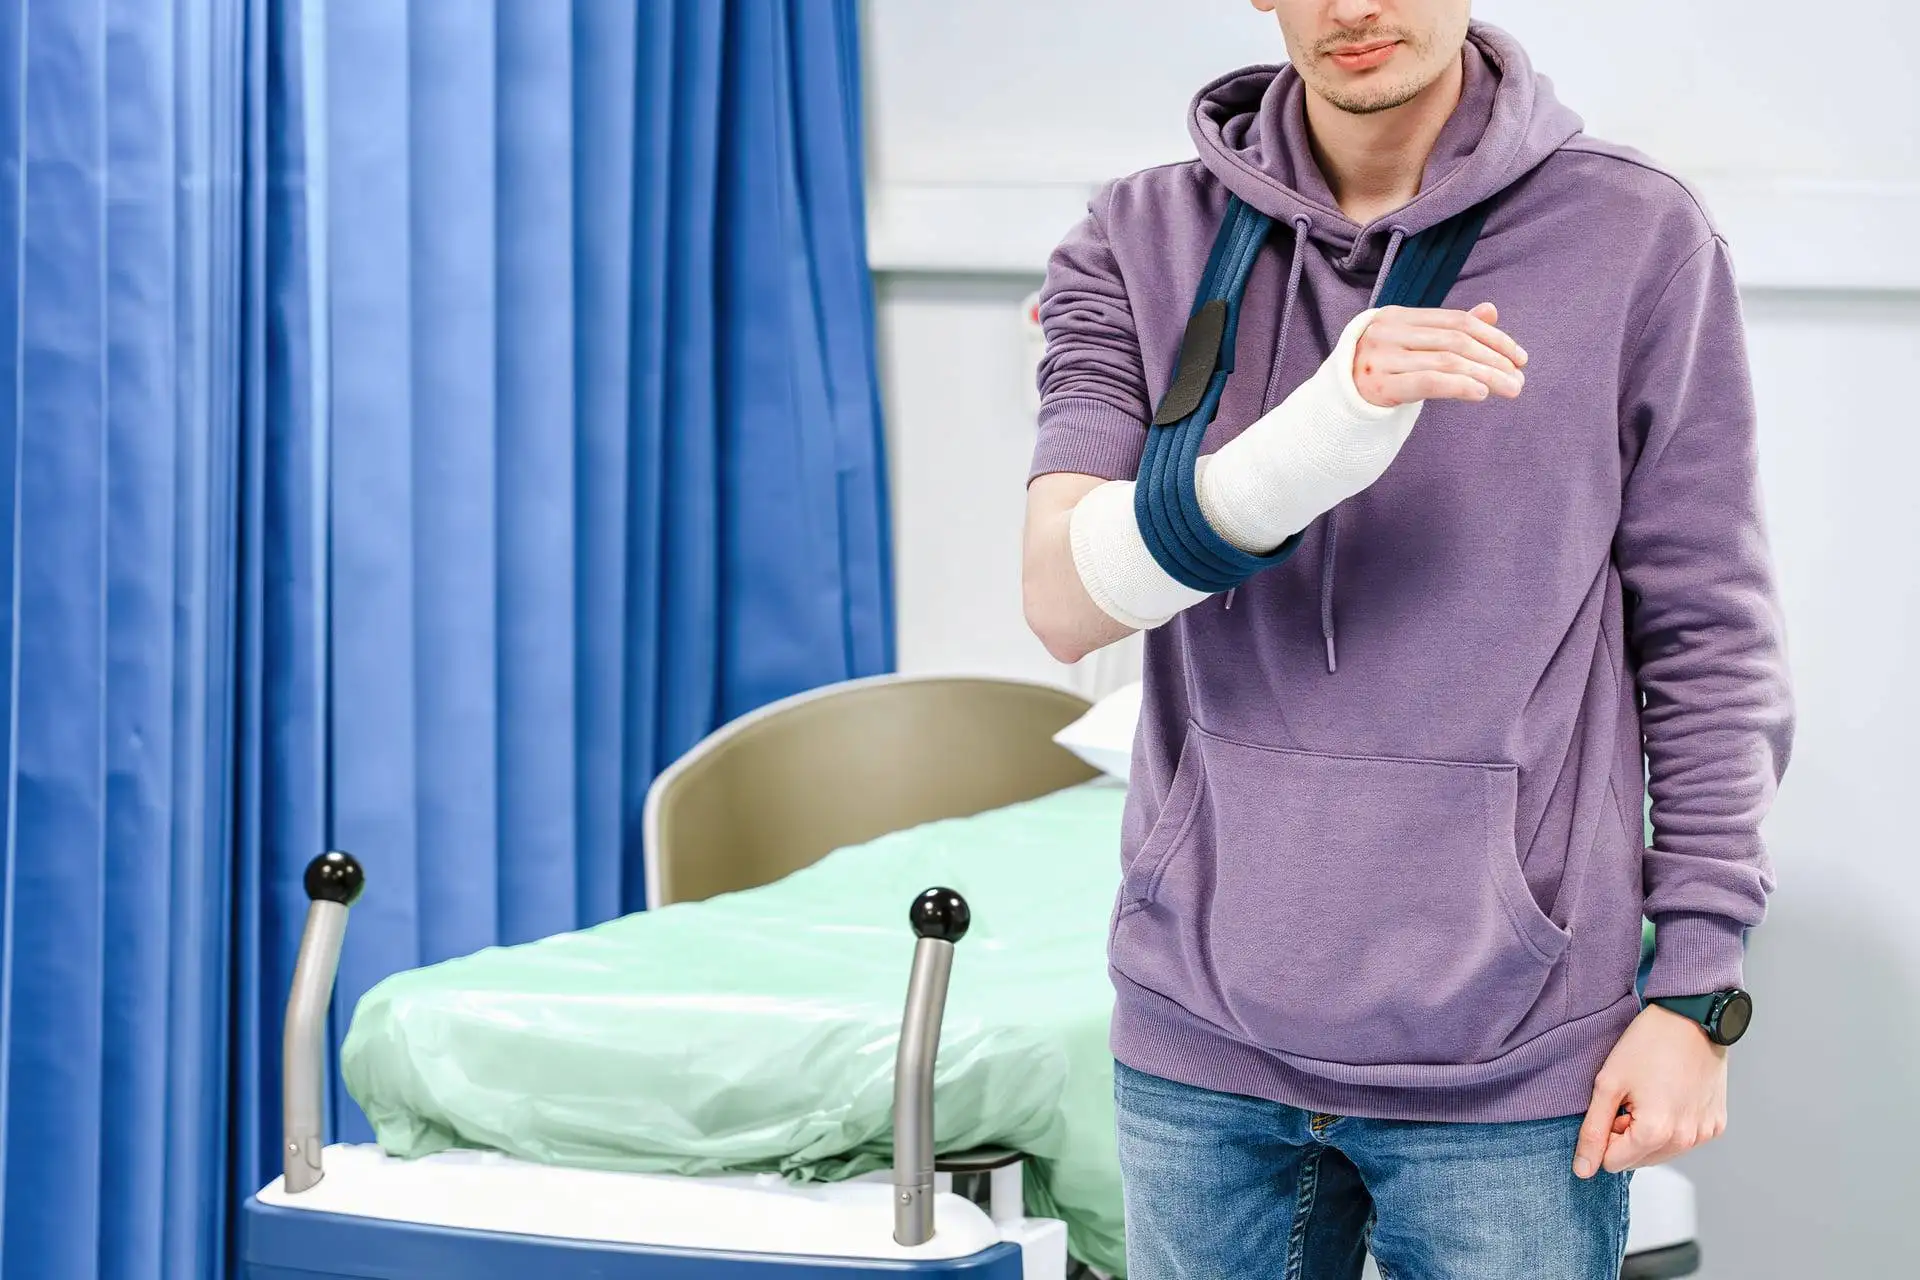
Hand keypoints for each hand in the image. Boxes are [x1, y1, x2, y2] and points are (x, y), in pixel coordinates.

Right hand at [1353, 302, 1527, 408]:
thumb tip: (1491, 310)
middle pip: (1455, 340)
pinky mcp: (1379, 385)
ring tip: (1510, 389)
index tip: (1519, 357)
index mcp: (1398, 316)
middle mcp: (1388, 332)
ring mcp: (1381, 357)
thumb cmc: (1382, 372)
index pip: (1457, 321)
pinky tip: (1482, 393)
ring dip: (1486, 375)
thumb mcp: (1414, 346)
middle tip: (1519, 378)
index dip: (1493, 337)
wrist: (1338, 403)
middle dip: (1494, 359)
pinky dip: (1460, 385)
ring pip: (1447, 361)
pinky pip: (1429, 381)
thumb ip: (1449, 330)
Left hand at [1574, 1003, 1727, 1177]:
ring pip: (1661, 1153)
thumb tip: (1583, 1170)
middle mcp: (1686, 1140)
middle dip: (1627, 1136)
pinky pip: (1684, 1140)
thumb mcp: (1608, 1084)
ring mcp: (1704, 1134)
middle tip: (1631, 1098)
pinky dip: (1672, 1125)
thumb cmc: (1648, 1044)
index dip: (1605, 1135)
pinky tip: (1671, 1094)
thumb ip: (1593, 1132)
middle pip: (1638, 1161)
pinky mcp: (1716, 1124)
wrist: (1691, 1017)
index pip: (1613, 1163)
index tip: (1613, 1106)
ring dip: (1649, 1132)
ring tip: (1651, 1094)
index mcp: (1656, 1133)